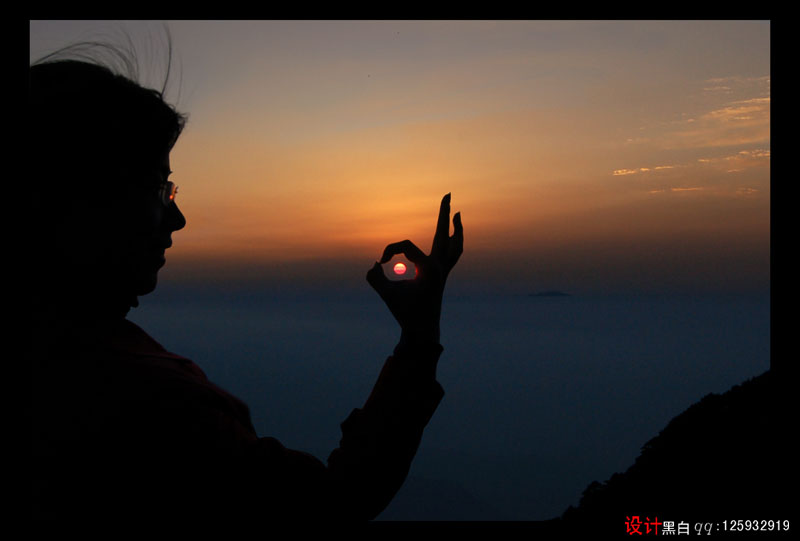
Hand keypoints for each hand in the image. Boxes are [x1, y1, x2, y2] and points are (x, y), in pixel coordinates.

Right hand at [366, 193, 462, 345]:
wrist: (422, 330)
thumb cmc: (405, 312)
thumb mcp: (386, 294)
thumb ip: (375, 278)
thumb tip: (373, 265)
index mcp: (429, 268)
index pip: (406, 246)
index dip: (390, 250)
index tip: (380, 263)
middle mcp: (440, 266)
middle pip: (443, 233)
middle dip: (444, 213)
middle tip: (448, 194)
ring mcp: (444, 272)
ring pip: (455, 246)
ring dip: (456, 230)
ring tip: (458, 215)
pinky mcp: (442, 277)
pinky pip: (453, 256)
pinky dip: (454, 244)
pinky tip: (452, 237)